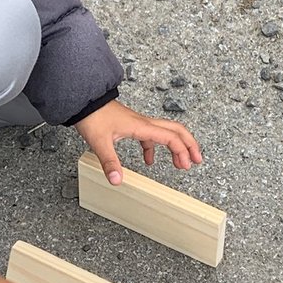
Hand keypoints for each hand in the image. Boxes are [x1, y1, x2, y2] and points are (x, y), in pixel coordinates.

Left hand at [74, 99, 201, 184]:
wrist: (84, 101)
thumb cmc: (92, 116)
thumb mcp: (100, 142)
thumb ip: (110, 162)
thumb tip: (117, 180)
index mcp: (141, 126)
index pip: (170, 137)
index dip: (182, 151)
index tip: (186, 165)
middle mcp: (144, 123)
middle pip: (176, 130)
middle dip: (189, 144)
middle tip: (197, 160)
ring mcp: (138, 123)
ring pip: (165, 132)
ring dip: (176, 147)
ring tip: (180, 163)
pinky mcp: (132, 125)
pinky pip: (150, 136)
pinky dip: (154, 149)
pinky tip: (149, 160)